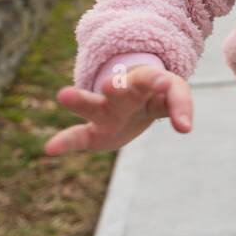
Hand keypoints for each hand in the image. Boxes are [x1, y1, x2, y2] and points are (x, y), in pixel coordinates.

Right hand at [44, 64, 192, 155]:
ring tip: (63, 96)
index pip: (171, 95)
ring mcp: (107, 111)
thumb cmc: (153, 99)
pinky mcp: (94, 132)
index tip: (184, 126)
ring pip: (93, 106)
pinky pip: (78, 137)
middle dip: (121, 88)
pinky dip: (65, 143)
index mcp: (153, 89)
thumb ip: (181, 107)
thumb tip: (185, 127)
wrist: (131, 105)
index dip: (178, 108)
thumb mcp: (173, 96)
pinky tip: (50, 150)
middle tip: (111, 86)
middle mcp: (127, 96)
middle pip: (126, 91)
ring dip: (81, 101)